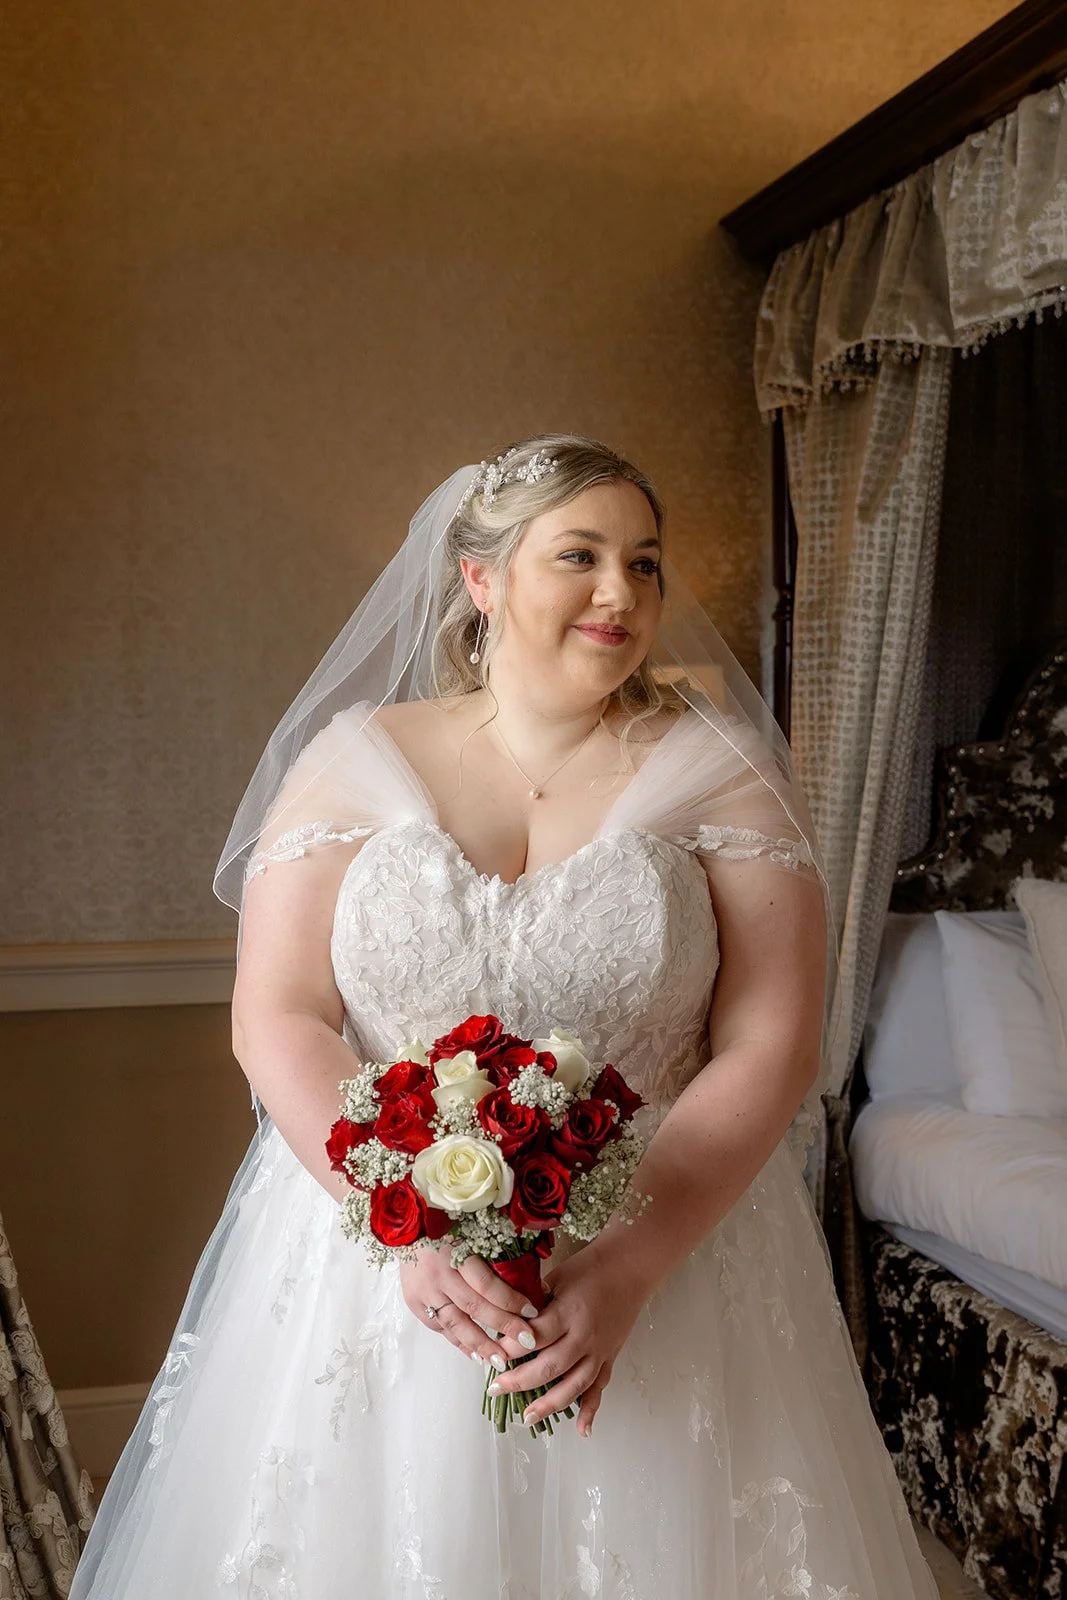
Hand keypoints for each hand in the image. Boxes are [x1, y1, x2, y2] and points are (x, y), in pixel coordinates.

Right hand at [399, 1240, 539, 1367]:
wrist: (404, 1230)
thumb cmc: (444, 1226)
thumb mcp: (470, 1231)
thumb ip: (493, 1253)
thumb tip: (528, 1278)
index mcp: (454, 1251)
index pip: (486, 1284)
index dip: (510, 1300)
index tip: (532, 1311)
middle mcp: (437, 1274)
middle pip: (474, 1307)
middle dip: (503, 1327)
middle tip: (527, 1341)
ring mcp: (423, 1291)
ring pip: (455, 1324)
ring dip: (480, 1345)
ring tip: (501, 1360)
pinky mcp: (414, 1303)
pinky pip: (440, 1327)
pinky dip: (459, 1342)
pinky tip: (476, 1353)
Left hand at [486, 1244, 650, 1436]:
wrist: (629, 1267)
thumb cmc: (590, 1267)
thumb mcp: (557, 1277)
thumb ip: (534, 1300)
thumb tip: (508, 1320)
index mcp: (568, 1312)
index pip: (534, 1336)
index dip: (511, 1347)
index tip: (491, 1354)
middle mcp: (584, 1336)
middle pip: (549, 1366)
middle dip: (519, 1381)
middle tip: (495, 1388)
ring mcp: (599, 1350)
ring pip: (574, 1385)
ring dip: (549, 1404)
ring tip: (527, 1418)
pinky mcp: (609, 1357)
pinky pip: (600, 1387)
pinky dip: (591, 1410)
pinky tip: (582, 1430)